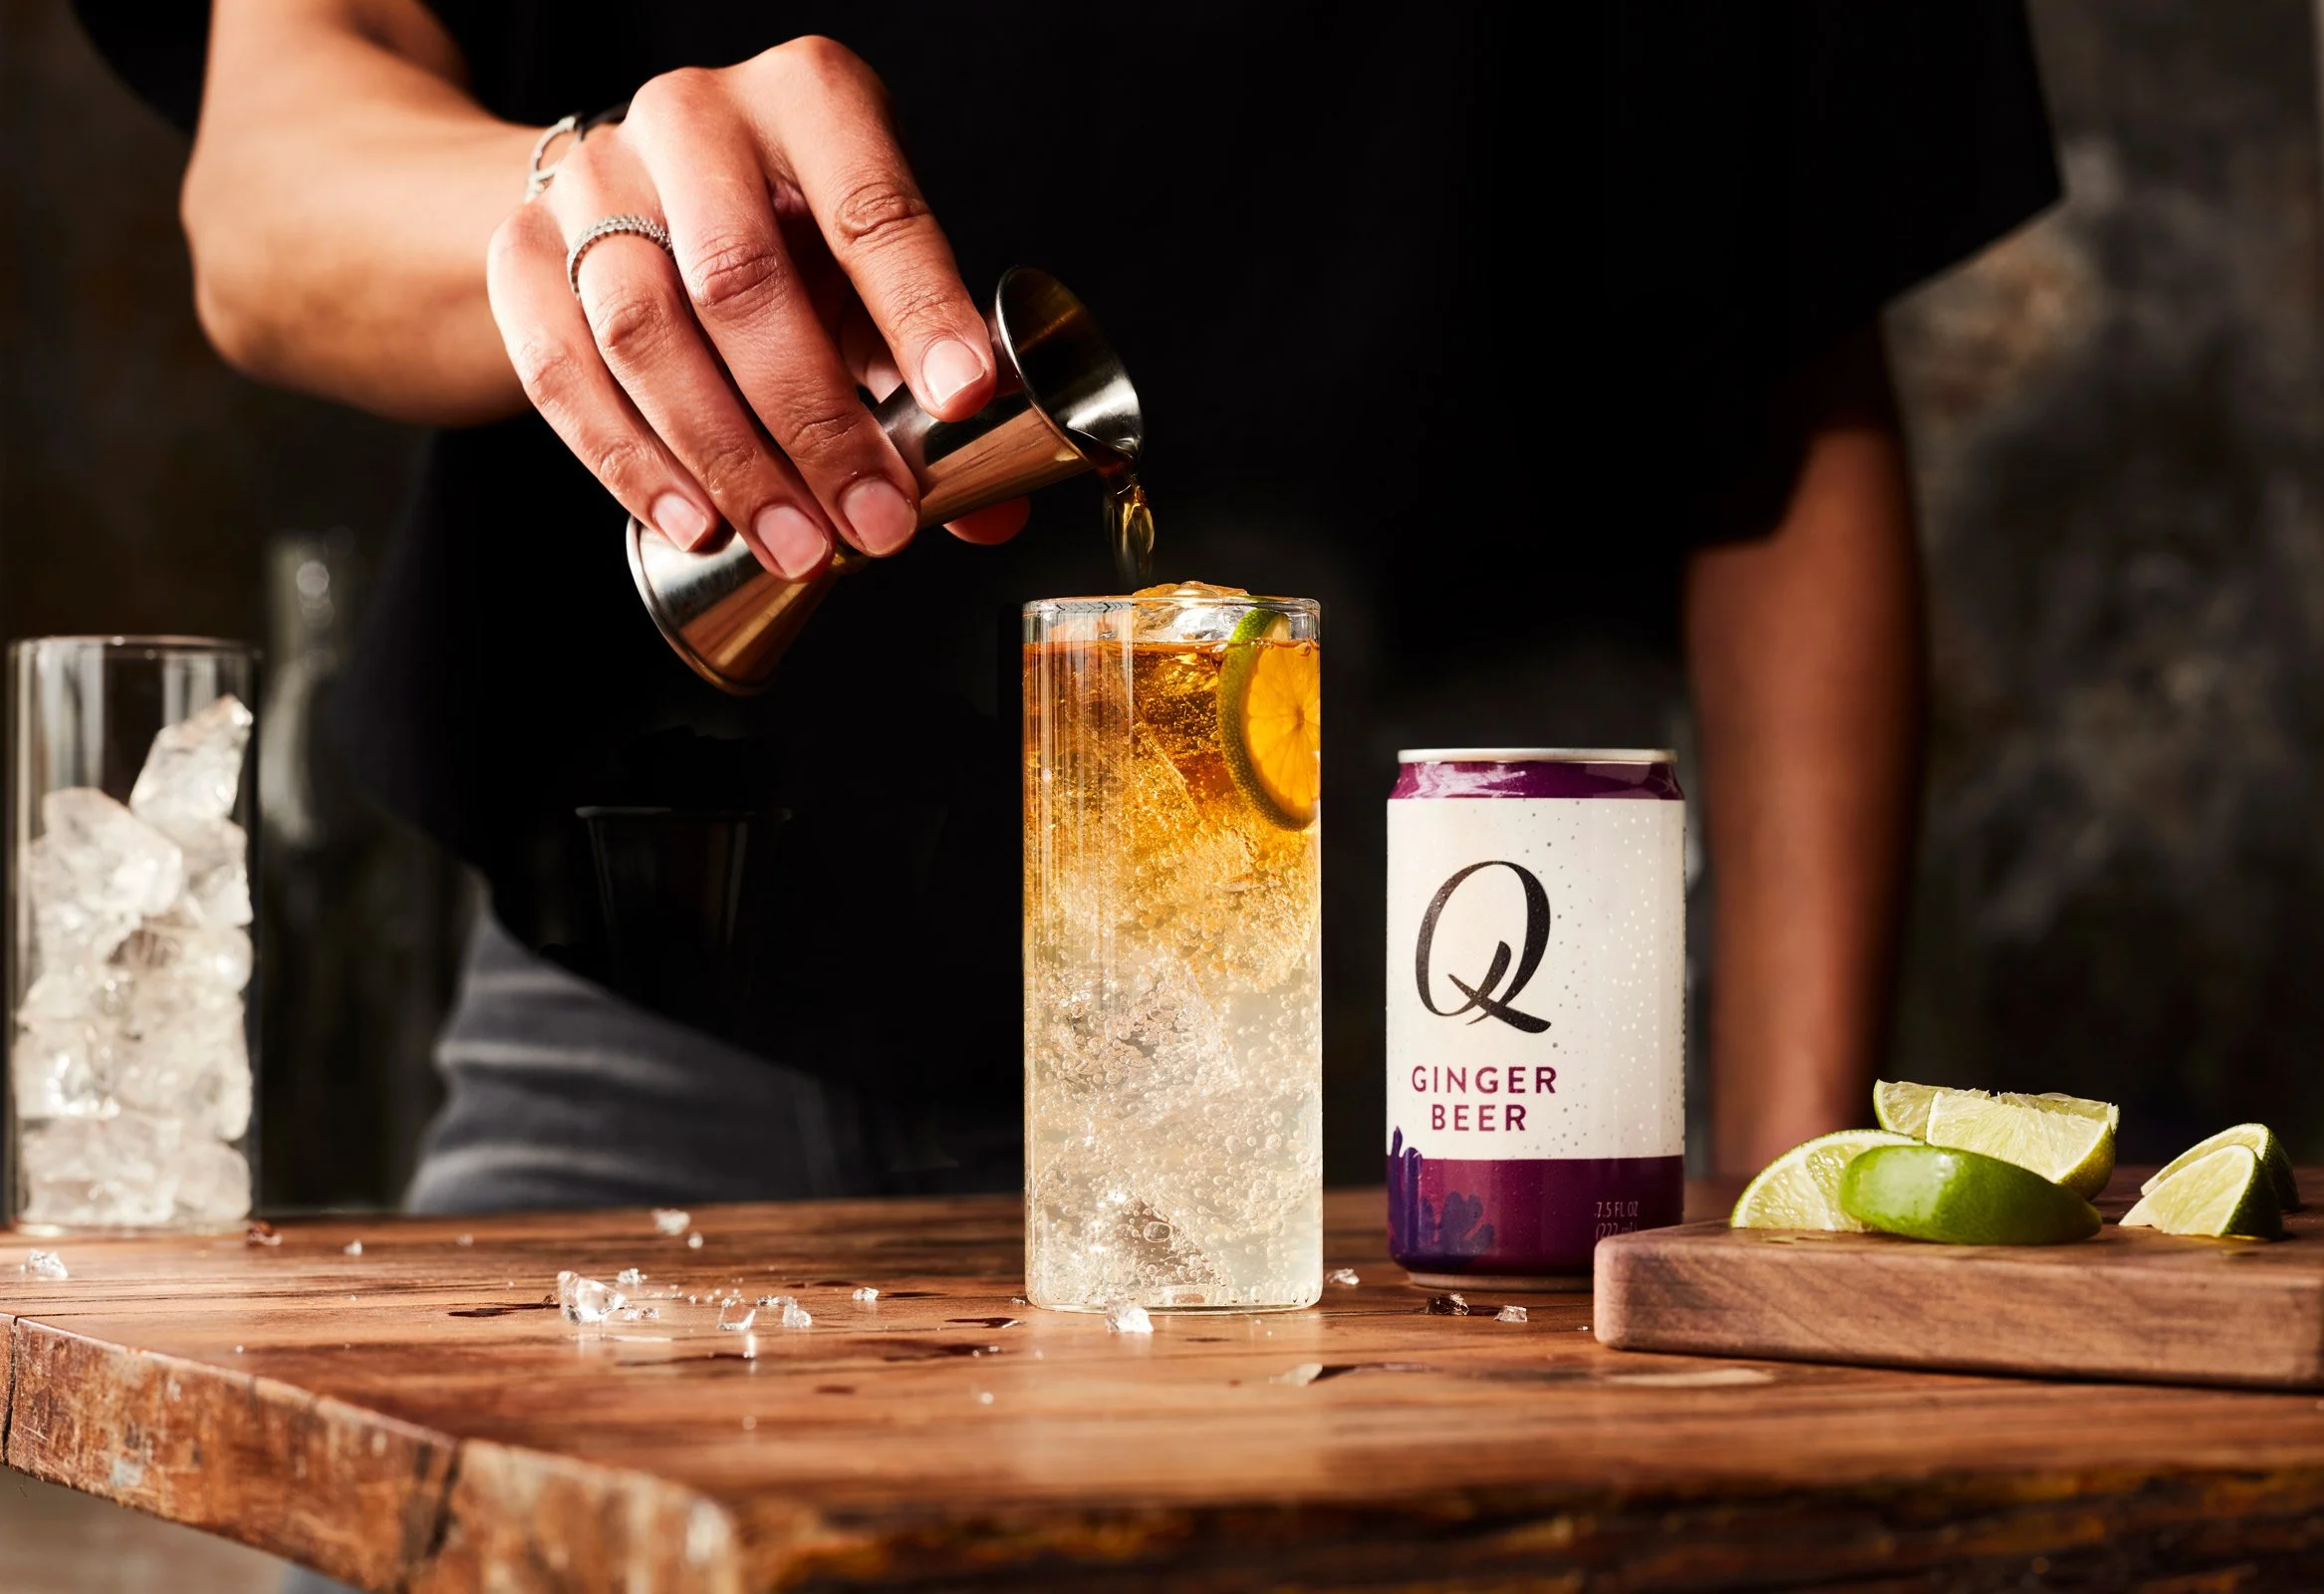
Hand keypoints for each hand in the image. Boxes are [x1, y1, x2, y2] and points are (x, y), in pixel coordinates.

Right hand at [485, 36, 1030, 578]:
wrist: (637, 201)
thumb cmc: (786, 242)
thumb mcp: (874, 283)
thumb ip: (934, 382)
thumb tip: (991, 510)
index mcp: (809, 99)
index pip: (871, 208)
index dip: (918, 309)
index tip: (961, 400)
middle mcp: (692, 118)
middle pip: (740, 281)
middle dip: (814, 424)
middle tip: (872, 524)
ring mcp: (592, 179)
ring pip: (643, 331)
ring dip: (724, 459)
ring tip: (793, 544)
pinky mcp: (521, 248)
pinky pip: (561, 368)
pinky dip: (628, 462)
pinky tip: (694, 523)